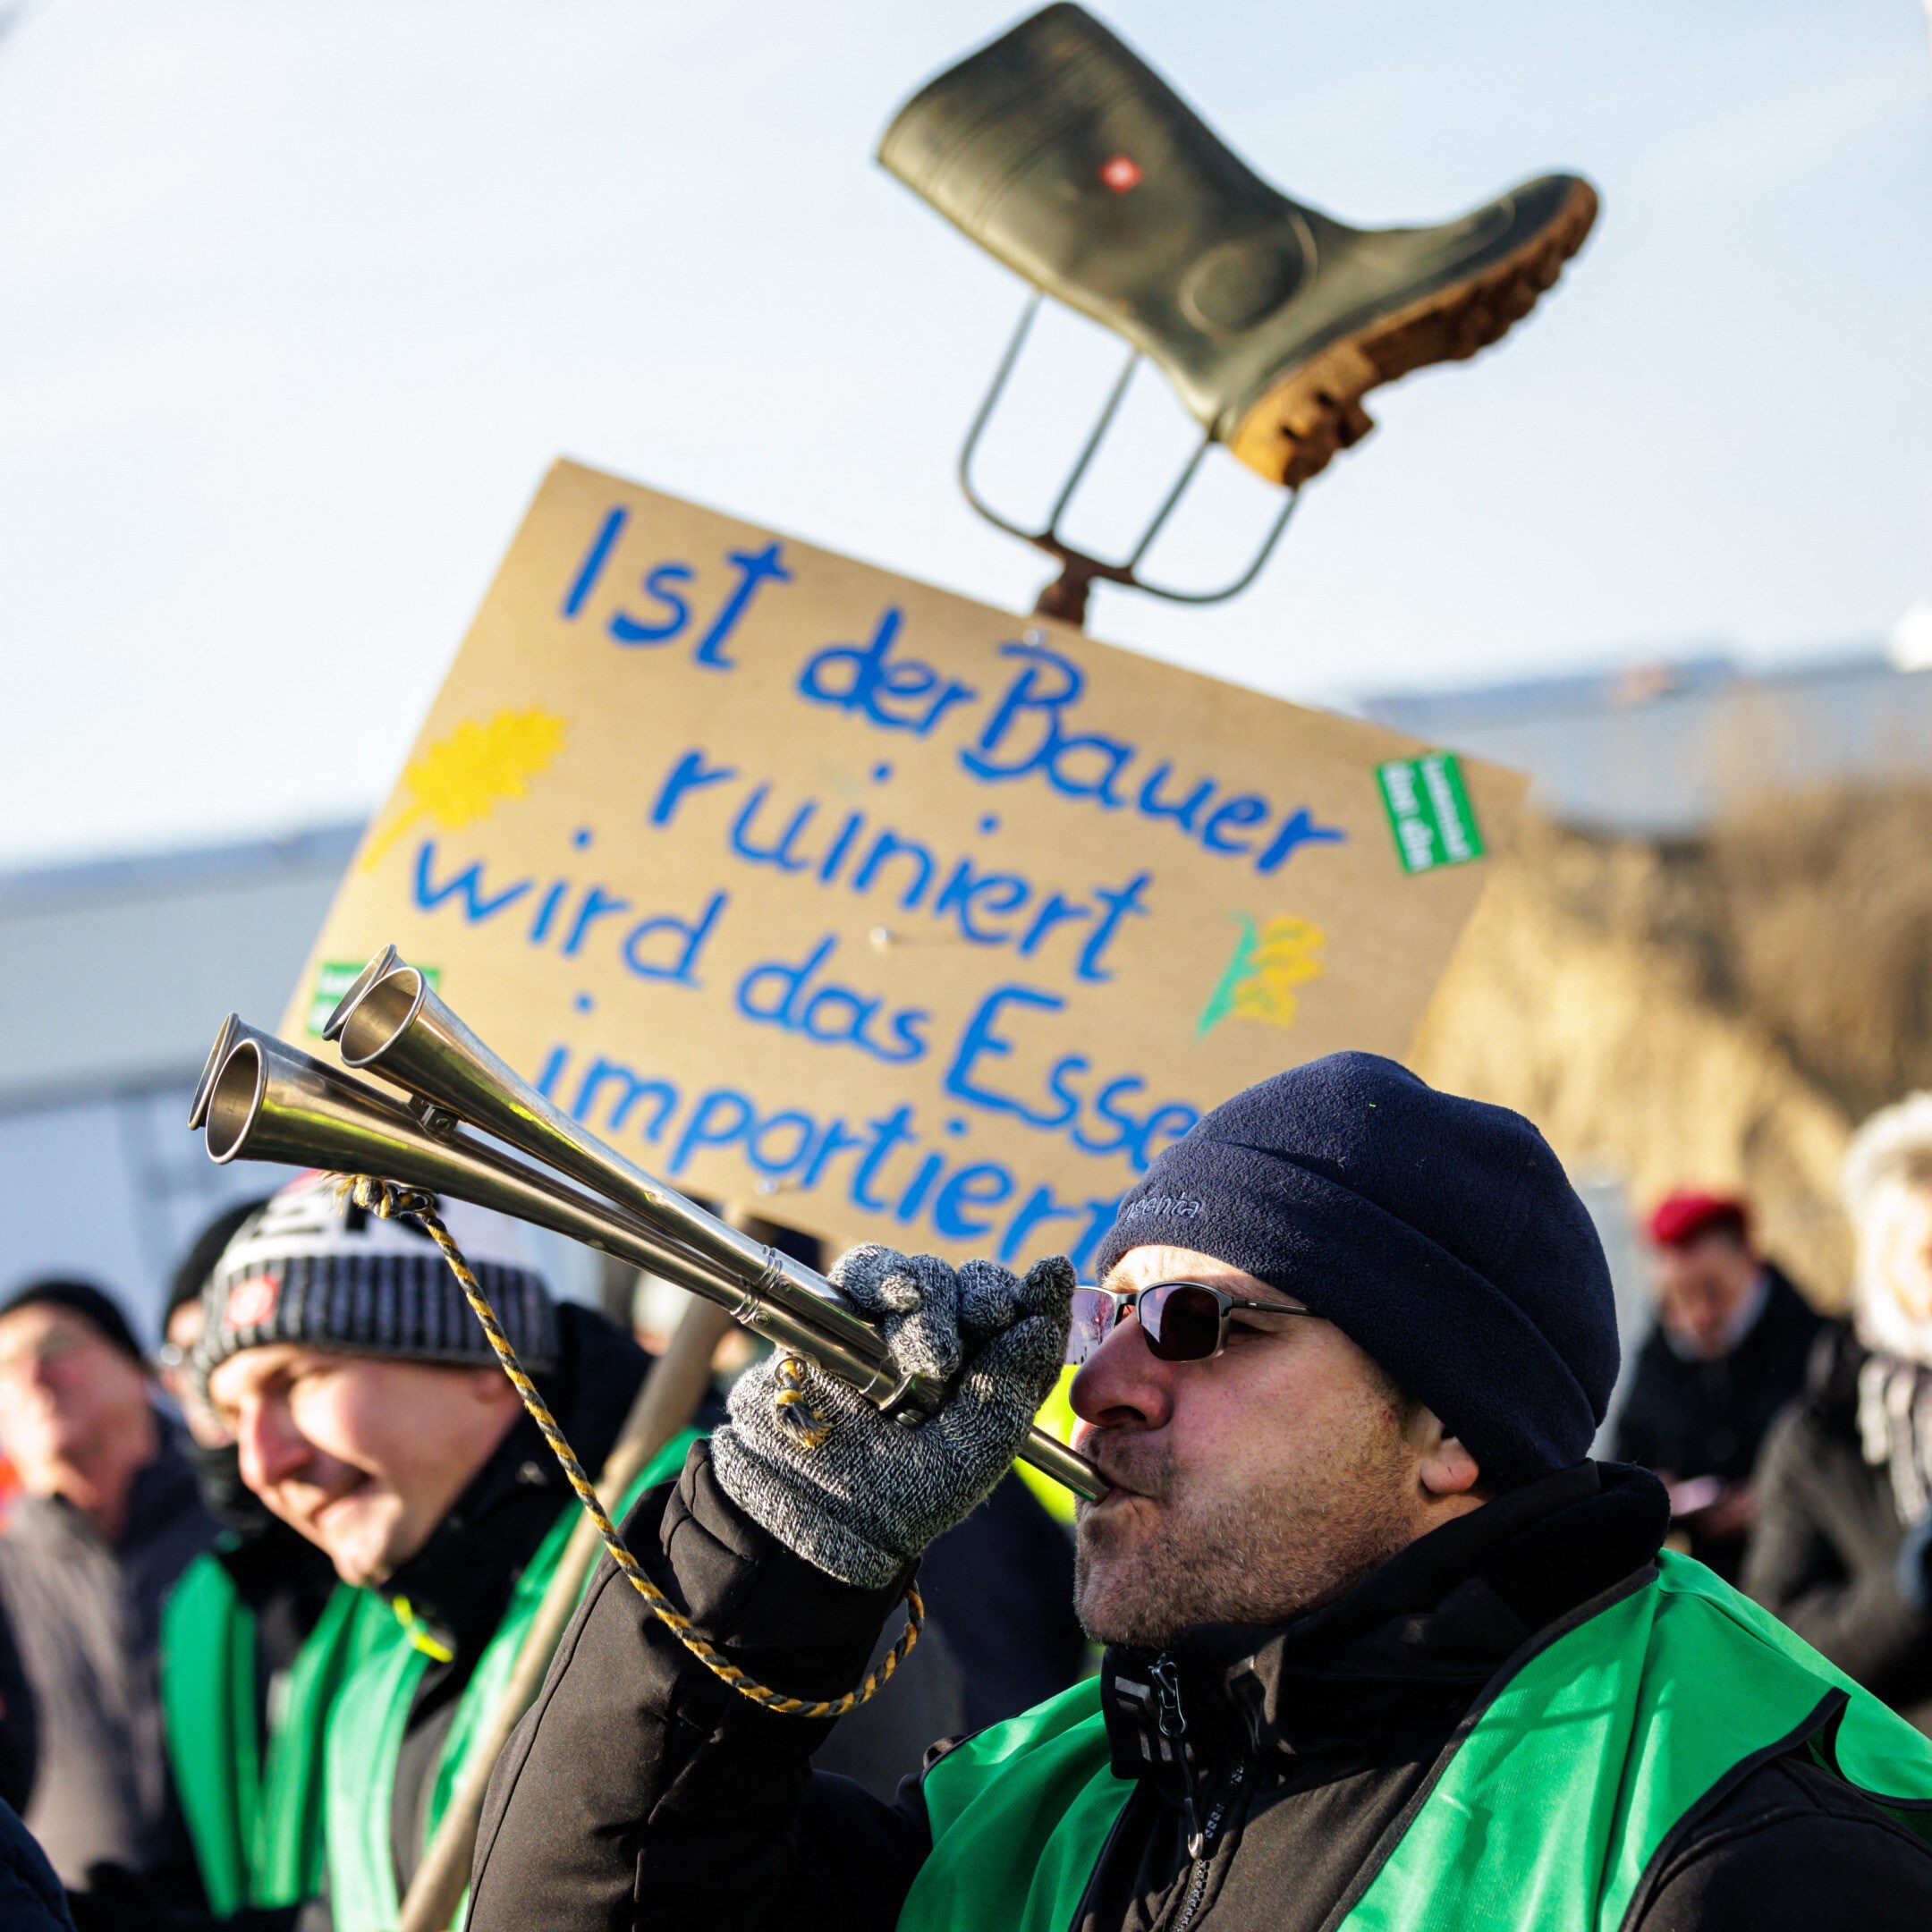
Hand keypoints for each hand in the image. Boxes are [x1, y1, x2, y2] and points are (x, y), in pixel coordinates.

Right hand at [710, 1245, 1073, 1587]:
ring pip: (928, 1276)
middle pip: (978, 1289)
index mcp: (987, 1380)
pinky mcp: (839, 1310)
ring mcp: (892, 1325)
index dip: (1041, 1296)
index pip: (1025, 1323)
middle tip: (990, 1317)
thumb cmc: (894, 1499)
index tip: (1051, 1275)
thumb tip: (1039, 1326)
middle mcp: (947, 1345)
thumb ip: (1005, 1395)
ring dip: (935, 1305)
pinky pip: (866, 1270)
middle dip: (987, 1297)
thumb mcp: (966, 1459)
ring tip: (929, 1356)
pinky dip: (884, 1275)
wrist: (804, 1509)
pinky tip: (898, 1295)